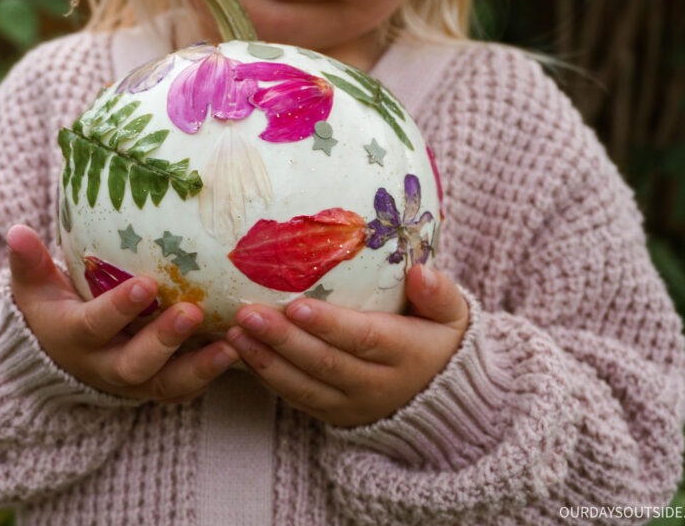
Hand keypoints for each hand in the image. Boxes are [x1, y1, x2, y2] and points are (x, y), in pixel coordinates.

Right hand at [7, 224, 237, 402]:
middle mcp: (104, 366)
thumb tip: (18, 230)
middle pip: (134, 363)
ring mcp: (134, 382)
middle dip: (164, 340)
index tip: (145, 284)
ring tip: (231, 346)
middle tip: (193, 312)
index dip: (119, 309)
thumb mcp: (34, 287)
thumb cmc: (54, 307)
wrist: (61, 355)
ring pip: (166, 384)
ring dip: (199, 368)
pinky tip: (239, 351)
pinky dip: (211, 375)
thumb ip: (28, 262)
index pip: (95, 326)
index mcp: (75, 338)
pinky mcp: (159, 386)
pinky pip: (186, 388)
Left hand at [225, 264, 468, 426]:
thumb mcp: (452, 315)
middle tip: (246, 313)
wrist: (439, 396)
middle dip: (282, 339)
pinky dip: (264, 377)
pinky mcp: (331, 413)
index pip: (363, 339)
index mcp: (405, 354)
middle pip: (324, 363)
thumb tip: (421, 272)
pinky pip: (293, 397)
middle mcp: (376, 384)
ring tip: (232, 332)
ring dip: (264, 360)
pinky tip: (238, 352)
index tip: (295, 304)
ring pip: (302, 385)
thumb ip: (439, 293)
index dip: (328, 324)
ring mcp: (350, 403)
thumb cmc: (436, 337)